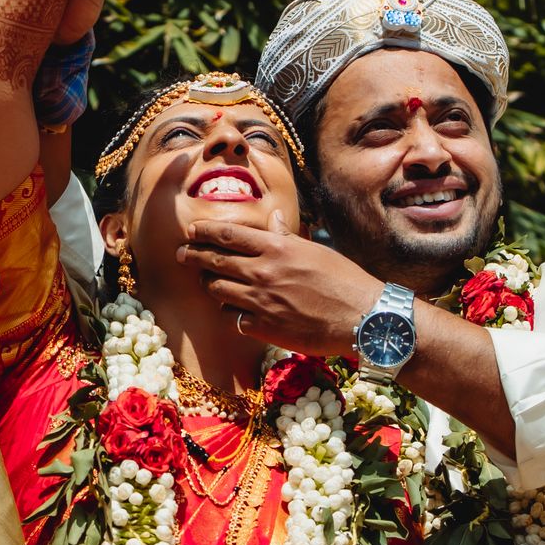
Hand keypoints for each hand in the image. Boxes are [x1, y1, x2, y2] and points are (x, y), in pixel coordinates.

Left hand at [176, 211, 380, 356]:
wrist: (362, 318)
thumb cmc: (344, 280)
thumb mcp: (314, 249)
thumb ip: (286, 236)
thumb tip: (273, 217)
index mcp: (276, 247)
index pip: (229, 235)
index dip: (205, 232)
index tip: (192, 231)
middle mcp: (263, 272)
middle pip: (214, 261)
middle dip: (193, 256)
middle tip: (182, 254)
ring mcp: (261, 301)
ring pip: (217, 290)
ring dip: (210, 285)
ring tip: (207, 281)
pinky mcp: (263, 328)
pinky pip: (233, 319)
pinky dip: (232, 313)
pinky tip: (237, 311)